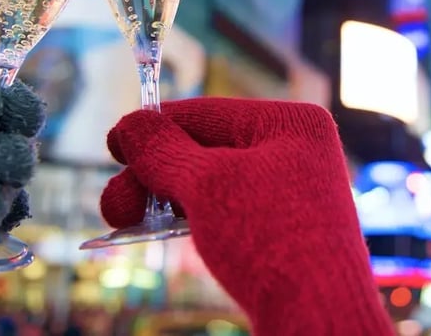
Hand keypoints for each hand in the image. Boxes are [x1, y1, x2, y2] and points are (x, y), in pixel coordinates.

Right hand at [101, 98, 393, 335]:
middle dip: (152, 176)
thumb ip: (163, 151)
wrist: (318, 315)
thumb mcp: (207, 185)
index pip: (207, 114)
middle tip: (114, 206)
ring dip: (164, 200)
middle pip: (205, 150)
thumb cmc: (270, 239)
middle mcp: (296, 151)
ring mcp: (292, 193)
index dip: (154, 128)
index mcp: (291, 123)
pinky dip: (190, 218)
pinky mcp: (284, 232)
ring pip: (212, 184)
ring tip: (123, 222)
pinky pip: (227, 211)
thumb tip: (131, 125)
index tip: (113, 145)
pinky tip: (160, 231)